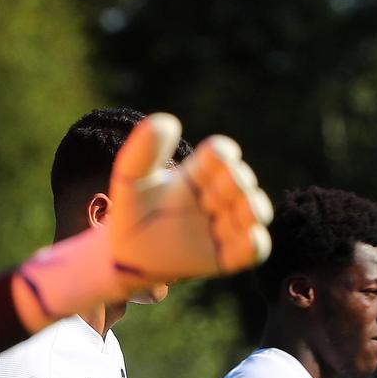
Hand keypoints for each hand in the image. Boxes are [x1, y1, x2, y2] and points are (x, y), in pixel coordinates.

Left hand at [10, 113, 272, 330]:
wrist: (121, 256)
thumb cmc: (129, 213)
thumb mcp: (130, 180)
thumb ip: (143, 151)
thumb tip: (169, 121)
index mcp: (198, 174)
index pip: (220, 156)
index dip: (222, 154)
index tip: (216, 155)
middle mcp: (215, 197)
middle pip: (239, 182)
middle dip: (235, 182)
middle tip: (213, 191)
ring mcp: (222, 226)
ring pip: (252, 213)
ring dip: (253, 208)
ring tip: (246, 207)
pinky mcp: (224, 257)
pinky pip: (251, 251)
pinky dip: (256, 244)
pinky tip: (250, 237)